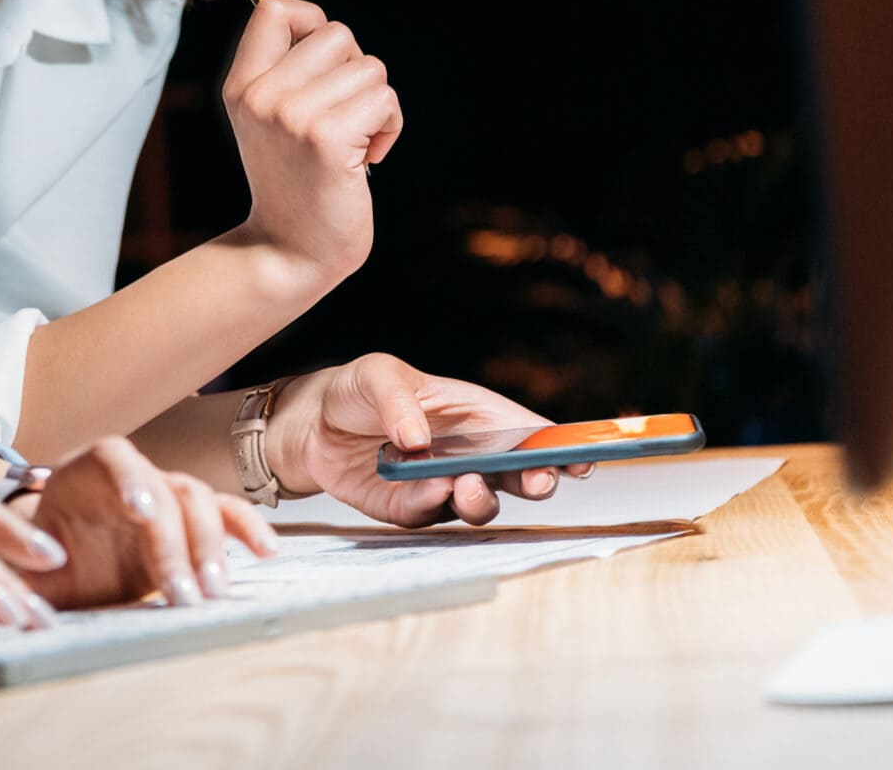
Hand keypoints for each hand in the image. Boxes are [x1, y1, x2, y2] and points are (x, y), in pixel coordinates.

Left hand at [20, 437, 278, 609]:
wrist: (56, 567)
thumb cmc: (36, 565)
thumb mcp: (18, 571)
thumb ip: (16, 579)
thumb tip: (13, 601)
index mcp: (82, 474)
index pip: (112, 458)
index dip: (131, 479)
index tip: (140, 512)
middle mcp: (129, 478)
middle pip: (164, 489)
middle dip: (176, 542)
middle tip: (180, 594)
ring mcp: (164, 497)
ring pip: (198, 503)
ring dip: (209, 548)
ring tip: (210, 594)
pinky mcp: (189, 525)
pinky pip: (224, 515)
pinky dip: (246, 528)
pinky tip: (267, 553)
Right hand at [221, 0, 401, 282]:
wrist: (287, 253)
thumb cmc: (294, 185)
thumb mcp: (269, 122)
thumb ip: (288, 75)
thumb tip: (332, 33)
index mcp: (241, 86)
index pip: (273, 10)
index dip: (311, 21)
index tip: (325, 64)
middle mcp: (259, 96)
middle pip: (336, 33)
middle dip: (355, 70)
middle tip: (344, 114)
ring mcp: (290, 115)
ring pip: (368, 67)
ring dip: (376, 104)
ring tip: (356, 141)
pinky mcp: (325, 138)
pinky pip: (383, 100)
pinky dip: (389, 127)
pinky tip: (368, 157)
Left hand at [267, 353, 590, 526]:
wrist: (312, 425)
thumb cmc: (358, 390)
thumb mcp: (377, 376)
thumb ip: (399, 402)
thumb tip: (418, 440)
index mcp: (477, 415)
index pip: (530, 433)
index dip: (560, 448)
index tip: (580, 459)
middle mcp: (471, 455)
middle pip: (519, 477)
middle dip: (536, 482)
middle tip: (535, 481)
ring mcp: (444, 486)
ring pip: (482, 505)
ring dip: (482, 499)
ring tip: (467, 482)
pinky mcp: (412, 510)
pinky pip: (430, 516)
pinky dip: (430, 505)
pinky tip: (423, 489)